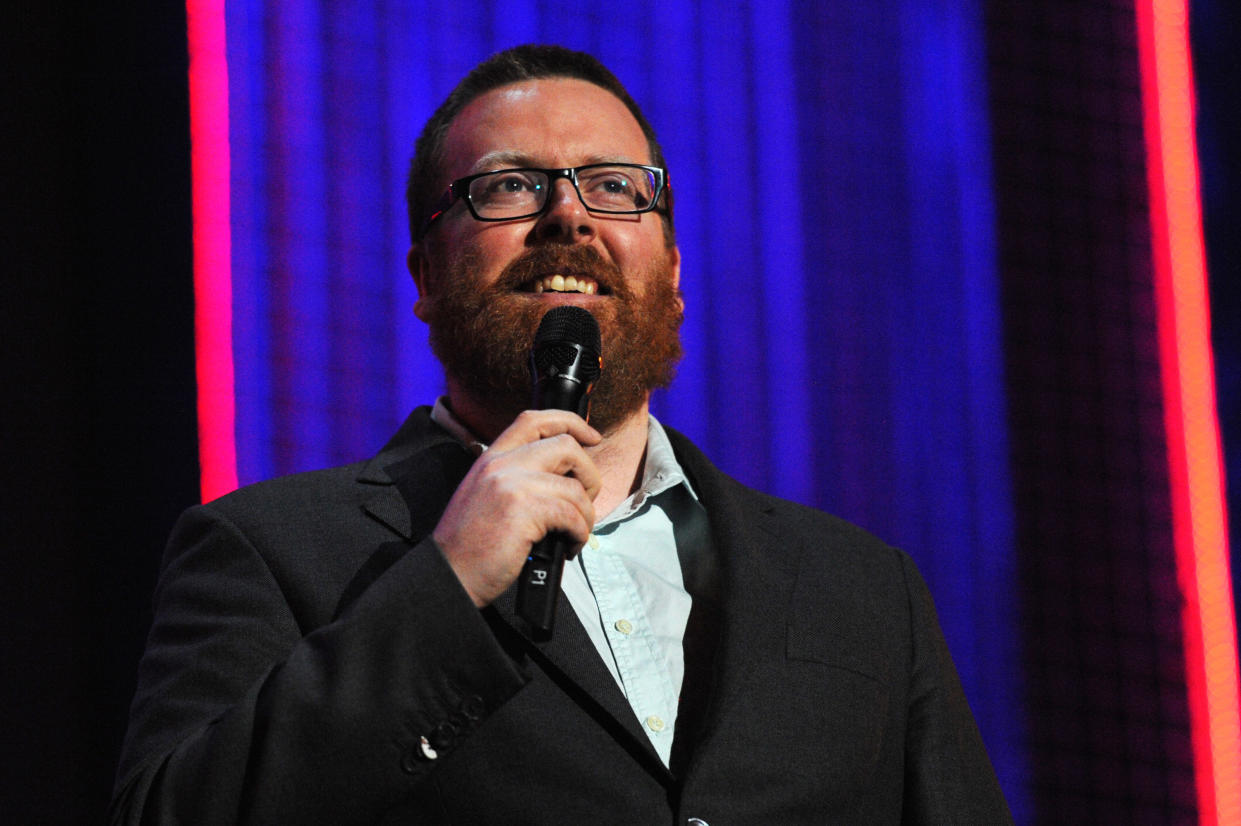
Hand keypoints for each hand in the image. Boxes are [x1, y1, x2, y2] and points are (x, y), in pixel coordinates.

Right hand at [433, 410, 601, 606]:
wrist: (450, 574)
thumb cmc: (470, 545)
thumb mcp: (486, 494)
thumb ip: (517, 477)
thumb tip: (564, 478)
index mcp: (492, 458)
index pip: (536, 420)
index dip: (571, 422)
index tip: (591, 437)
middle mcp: (501, 464)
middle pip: (566, 447)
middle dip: (589, 475)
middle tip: (584, 502)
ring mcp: (512, 484)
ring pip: (576, 488)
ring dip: (585, 515)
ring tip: (573, 534)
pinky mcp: (525, 510)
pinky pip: (573, 515)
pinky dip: (579, 534)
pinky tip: (568, 546)